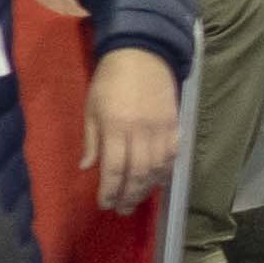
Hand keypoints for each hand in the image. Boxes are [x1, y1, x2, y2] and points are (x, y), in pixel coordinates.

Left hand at [86, 47, 181, 215]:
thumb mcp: (92, 107)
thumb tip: (88, 167)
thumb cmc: (109, 80)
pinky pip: (172, 155)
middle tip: (122, 209)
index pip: (114, 168)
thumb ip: (92, 139)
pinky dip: (165, 171)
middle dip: (129, 195)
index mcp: (115, 127)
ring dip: (147, 188)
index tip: (105, 204)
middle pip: (137, 173)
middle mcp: (140, 132)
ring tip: (138, 199)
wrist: (142, 53)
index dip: (109, 191)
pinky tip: (158, 181)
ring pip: (157, 168)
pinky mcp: (175, 124)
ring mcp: (161, 129)